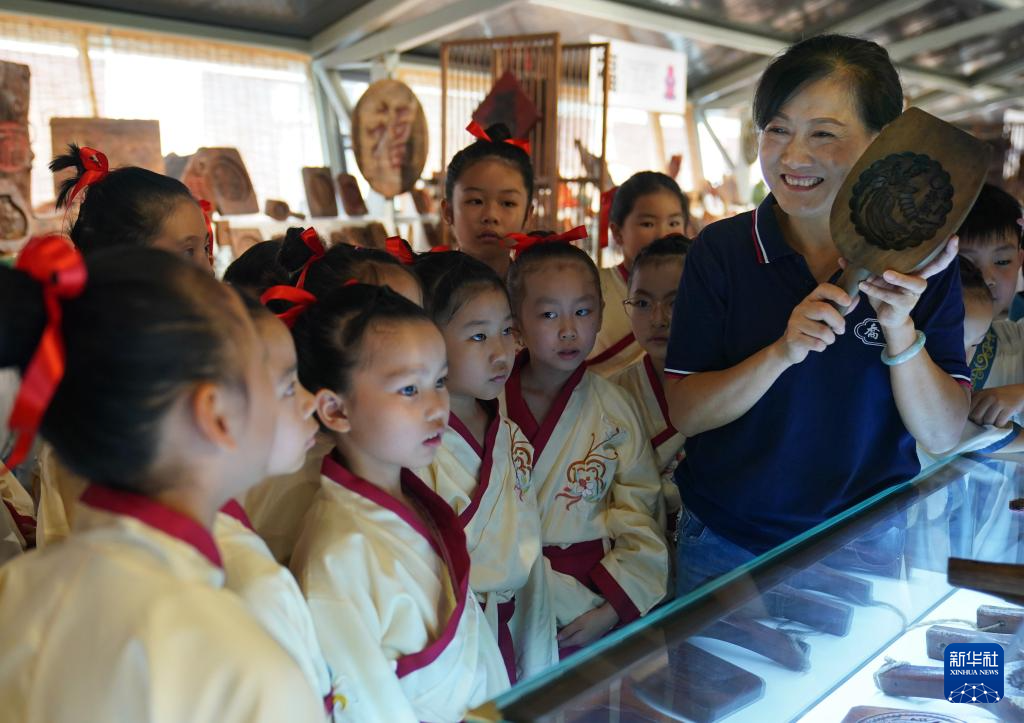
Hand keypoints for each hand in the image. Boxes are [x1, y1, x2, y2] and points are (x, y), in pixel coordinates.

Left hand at [557, 603, 618, 648]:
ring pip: (574, 641)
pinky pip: (580, 639)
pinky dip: (575, 636)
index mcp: (578, 641)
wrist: (608, 617)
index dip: (556, 641)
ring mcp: (588, 642)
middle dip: (562, 639)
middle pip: (569, 643)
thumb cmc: (592, 619)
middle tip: (554, 632)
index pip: (563, 644)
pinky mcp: (592, 638)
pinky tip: (574, 631)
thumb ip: (568, 631)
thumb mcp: (578, 623)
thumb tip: (557, 639)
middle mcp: (582, 644)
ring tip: (562, 631)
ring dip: (568, 637)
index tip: (549, 637)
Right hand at [775, 283, 851, 364]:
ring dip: (830, 338)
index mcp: (810, 300)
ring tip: (827, 339)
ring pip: (822, 330)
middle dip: (838, 322)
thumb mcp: (826, 318)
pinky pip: (815, 343)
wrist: (791, 347)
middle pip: (824, 310)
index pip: (823, 289)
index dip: (837, 293)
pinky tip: (817, 345)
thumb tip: (856, 298)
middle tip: (841, 330)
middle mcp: (800, 309)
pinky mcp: (793, 338)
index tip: (848, 301)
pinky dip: (822, 347)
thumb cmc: (812, 329)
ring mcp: (795, 323)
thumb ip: (841, 309)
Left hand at [840, 236, 956, 328]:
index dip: (946, 248)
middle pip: (937, 266)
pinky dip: (876, 290)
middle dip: (945, 255)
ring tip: (885, 273)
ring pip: (912, 283)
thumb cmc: (883, 292)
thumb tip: (843, 256)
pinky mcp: (904, 305)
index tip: (955, 235)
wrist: (885, 318)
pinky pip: (890, 296)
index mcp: (915, 270)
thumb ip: (861, 267)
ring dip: (899, 278)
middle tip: (950, 241)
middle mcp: (919, 280)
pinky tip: (864, 285)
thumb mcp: (874, 277)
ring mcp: (913, 293)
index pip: (934, 257)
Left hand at [970, 384, 1023, 427]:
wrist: (1019, 392)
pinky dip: (999, 425)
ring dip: (990, 425)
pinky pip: (999, 423)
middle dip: (979, 422)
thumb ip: (974, 401)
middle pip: (976, 417)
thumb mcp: (985, 394)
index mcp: (980, 393)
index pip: (968, 410)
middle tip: (984, 422)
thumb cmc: (999, 396)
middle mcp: (988, 397)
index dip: (970, 417)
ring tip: (993, 421)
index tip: (975, 419)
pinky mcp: (1009, 408)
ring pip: (988, 421)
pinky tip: (1001, 421)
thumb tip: (961, 415)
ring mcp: (999, 402)